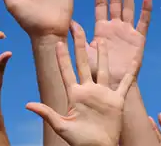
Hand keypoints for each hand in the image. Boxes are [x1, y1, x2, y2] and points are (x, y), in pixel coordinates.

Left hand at [27, 23, 138, 145]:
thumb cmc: (79, 141)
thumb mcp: (62, 126)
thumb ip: (47, 113)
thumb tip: (28, 104)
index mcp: (74, 94)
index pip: (67, 71)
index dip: (62, 57)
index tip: (58, 42)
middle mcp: (88, 90)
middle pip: (83, 63)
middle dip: (80, 45)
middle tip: (76, 28)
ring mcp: (103, 94)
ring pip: (103, 69)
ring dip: (102, 54)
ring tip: (101, 39)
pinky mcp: (116, 101)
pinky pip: (124, 84)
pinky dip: (129, 73)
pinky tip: (132, 61)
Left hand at [85, 0, 151, 87]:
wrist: (112, 85)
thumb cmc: (95, 71)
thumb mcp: (84, 51)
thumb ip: (79, 36)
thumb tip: (69, 21)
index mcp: (100, 28)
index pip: (100, 5)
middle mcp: (114, 27)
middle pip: (115, 2)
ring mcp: (127, 32)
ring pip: (128, 8)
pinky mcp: (138, 40)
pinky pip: (143, 23)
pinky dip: (145, 10)